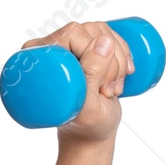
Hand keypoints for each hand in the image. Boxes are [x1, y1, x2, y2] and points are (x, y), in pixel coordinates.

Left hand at [19, 20, 132, 144]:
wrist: (89, 133)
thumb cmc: (83, 124)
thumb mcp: (88, 105)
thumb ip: (91, 75)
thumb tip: (103, 41)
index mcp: (38, 56)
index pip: (73, 32)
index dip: (94, 52)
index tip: (98, 85)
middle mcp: (51, 47)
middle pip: (91, 30)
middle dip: (110, 61)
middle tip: (107, 91)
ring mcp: (71, 47)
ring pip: (105, 33)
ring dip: (119, 60)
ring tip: (112, 89)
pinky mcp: (88, 50)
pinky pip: (111, 36)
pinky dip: (125, 53)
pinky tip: (127, 70)